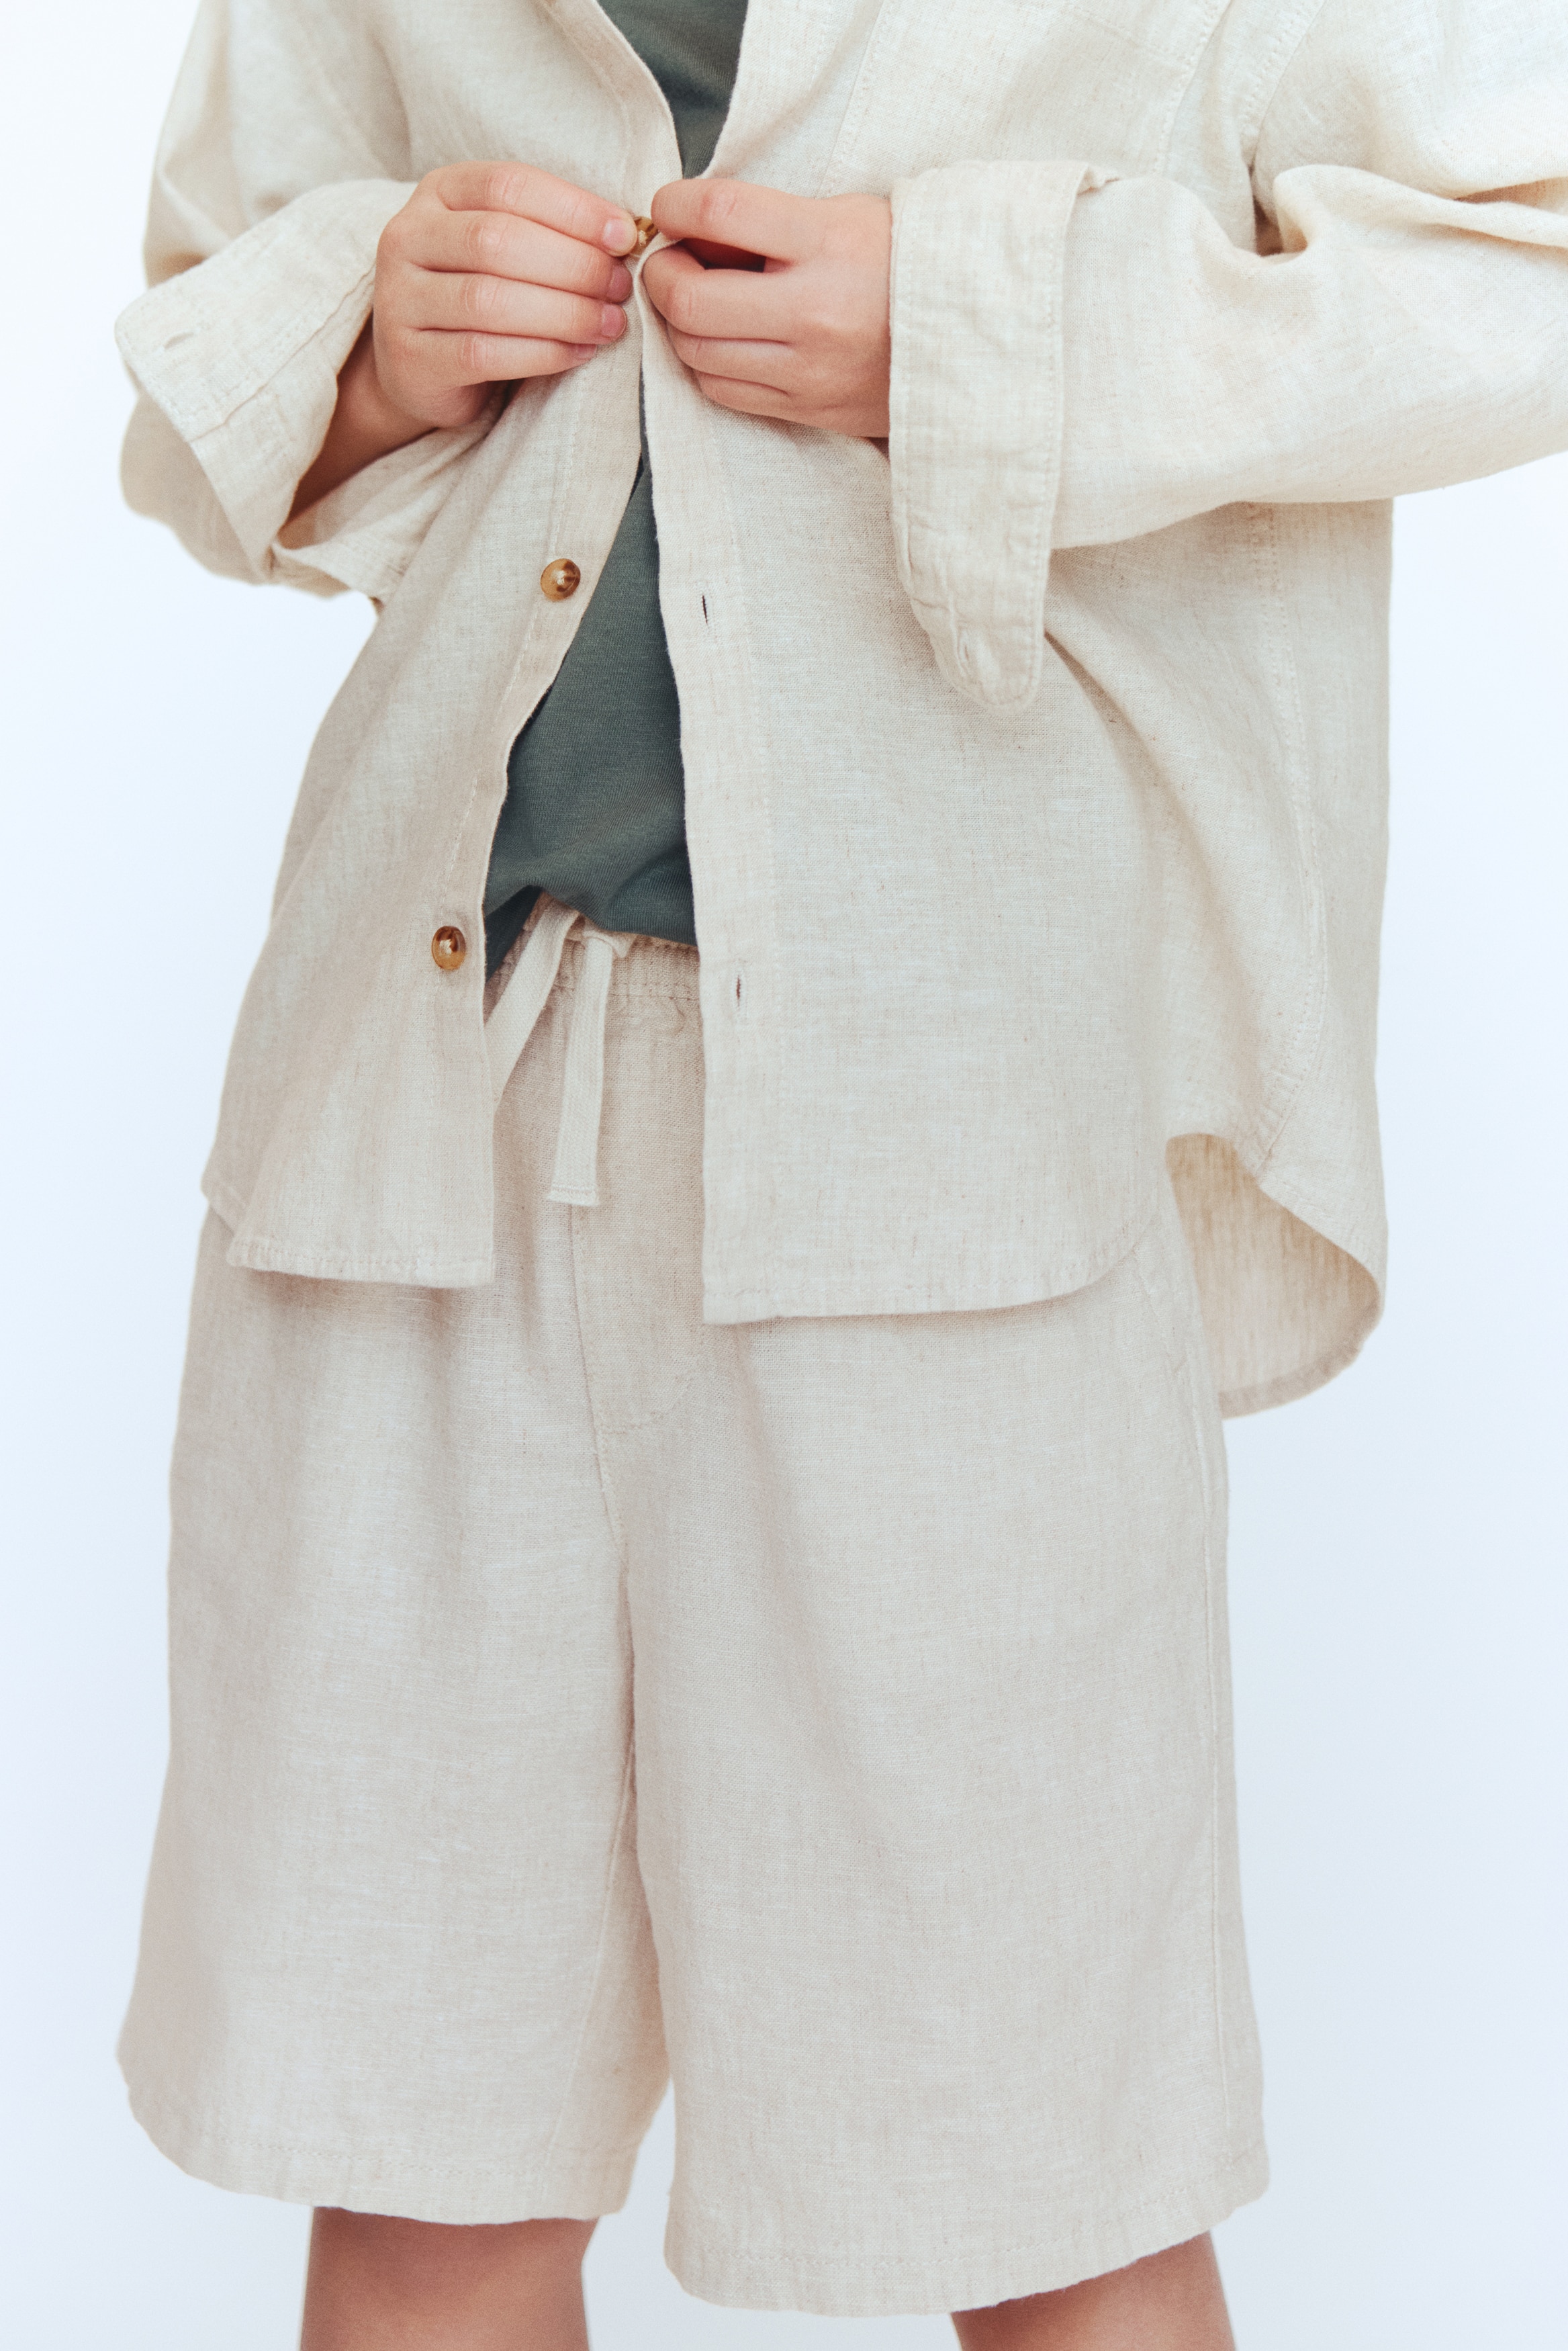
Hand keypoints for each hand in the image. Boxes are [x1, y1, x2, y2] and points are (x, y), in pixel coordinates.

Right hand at [371, 163, 640, 428]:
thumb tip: (623, 234)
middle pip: (498, 240)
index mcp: (438, 192)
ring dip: (564, 312)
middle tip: (620, 287)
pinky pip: (483, 353)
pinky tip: (580, 352)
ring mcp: (400, 299)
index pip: (507, 185)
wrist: (419, 366)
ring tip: (610, 323)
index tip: (624, 235)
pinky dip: (542, 353)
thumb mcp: (506, 246)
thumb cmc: (480, 295)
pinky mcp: (410, 358)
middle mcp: (408, 237)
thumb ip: (549, 230)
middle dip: (573, 265)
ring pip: (489, 299)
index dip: (572, 209)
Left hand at [642, 181, 891, 436]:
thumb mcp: (846, 215)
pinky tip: (726, 341)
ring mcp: (809, 371)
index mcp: (828, 243)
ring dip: (680, 324)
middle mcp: (814, 312)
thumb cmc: (901, 263)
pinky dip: (707, 363)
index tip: (669, 208)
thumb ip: (769, 221)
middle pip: (690, 300)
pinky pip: (723, 391)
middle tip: (674, 262)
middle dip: (663, 276)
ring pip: (696, 353)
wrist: (972, 336)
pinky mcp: (808, 409)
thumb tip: (690, 231)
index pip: (720, 212)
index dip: (674, 206)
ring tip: (700, 301)